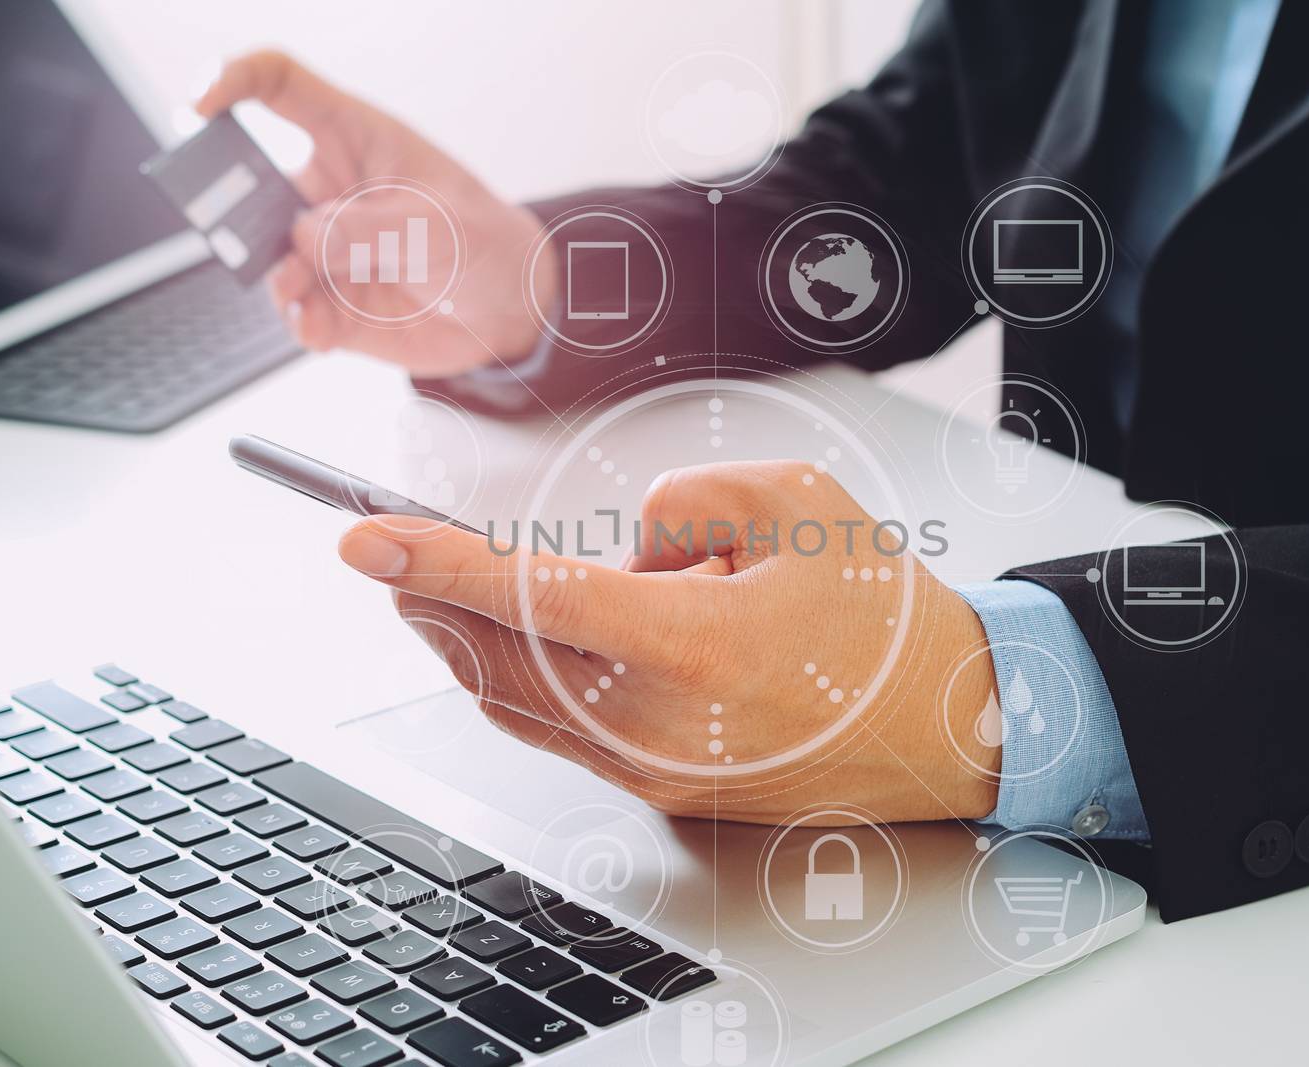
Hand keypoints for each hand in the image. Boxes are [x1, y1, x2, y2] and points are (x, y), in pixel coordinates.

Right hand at [197, 51, 555, 374]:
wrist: (511, 311)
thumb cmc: (485, 243)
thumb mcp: (440, 226)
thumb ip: (372, 230)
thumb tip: (304, 240)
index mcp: (355, 139)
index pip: (280, 86)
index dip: (234, 81)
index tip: (202, 105)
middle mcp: (328, 192)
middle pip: (253, 181)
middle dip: (235, 207)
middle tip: (241, 233)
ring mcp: (324, 249)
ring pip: (269, 256)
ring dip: (276, 276)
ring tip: (300, 296)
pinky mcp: (330, 301)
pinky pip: (295, 310)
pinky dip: (299, 321)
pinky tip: (316, 329)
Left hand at [336, 461, 1000, 823]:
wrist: (944, 725)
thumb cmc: (883, 618)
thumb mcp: (800, 505)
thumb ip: (690, 500)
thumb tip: (627, 542)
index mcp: (694, 647)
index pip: (532, 597)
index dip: (436, 563)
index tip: (364, 539)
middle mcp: (660, 723)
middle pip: (499, 657)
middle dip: (430, 599)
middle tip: (388, 552)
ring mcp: (656, 768)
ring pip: (515, 704)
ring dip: (464, 644)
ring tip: (440, 590)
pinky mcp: (663, 788)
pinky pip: (555, 735)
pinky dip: (511, 684)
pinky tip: (510, 648)